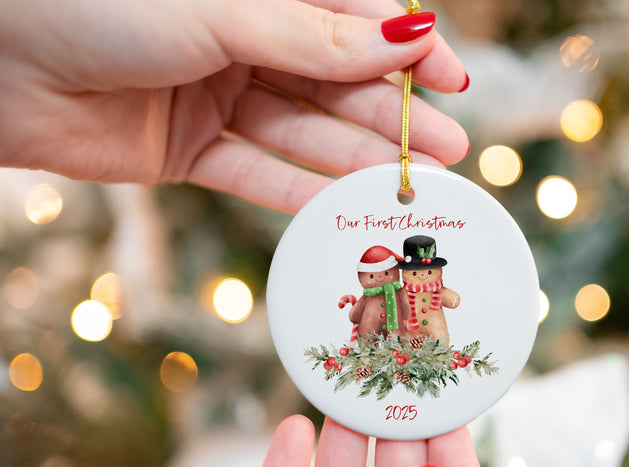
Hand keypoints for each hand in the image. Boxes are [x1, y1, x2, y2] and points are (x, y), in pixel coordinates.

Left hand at [0, 0, 468, 213]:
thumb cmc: (98, 3)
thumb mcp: (226, 12)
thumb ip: (318, 37)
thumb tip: (410, 37)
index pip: (354, 19)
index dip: (407, 51)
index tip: (454, 80)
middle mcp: (244, 39)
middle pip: (336, 82)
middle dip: (394, 116)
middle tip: (451, 152)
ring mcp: (218, 96)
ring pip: (304, 131)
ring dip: (358, 158)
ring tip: (413, 183)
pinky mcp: (189, 149)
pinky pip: (256, 173)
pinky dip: (298, 192)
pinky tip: (344, 208)